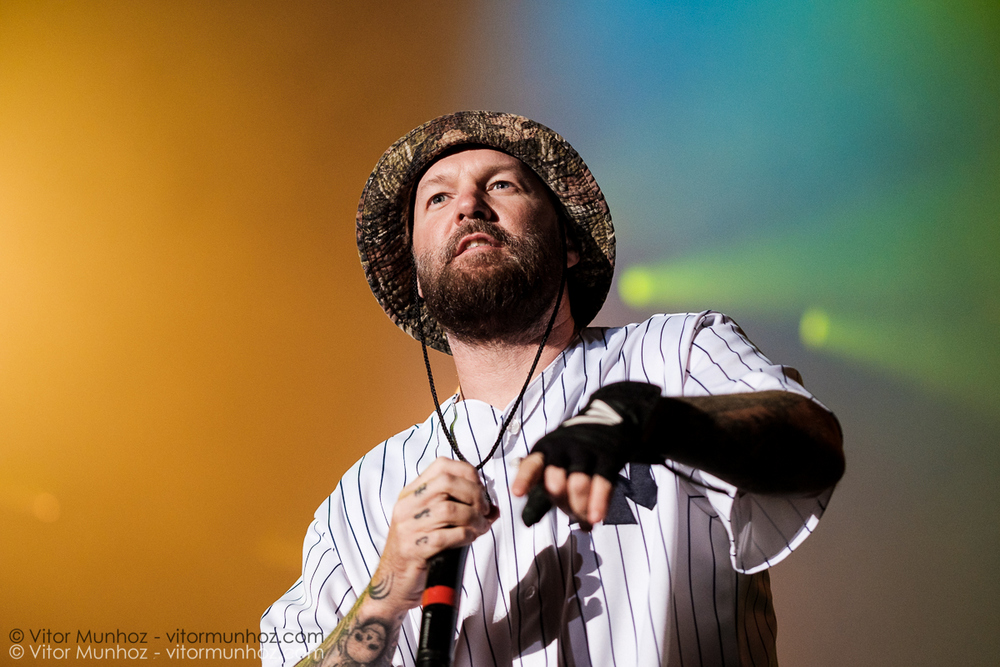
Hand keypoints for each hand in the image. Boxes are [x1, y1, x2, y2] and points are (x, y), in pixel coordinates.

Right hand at [372, 458, 497, 613]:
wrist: (392, 585)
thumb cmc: (417, 553)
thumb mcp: (433, 524)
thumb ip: (458, 510)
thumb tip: (493, 508)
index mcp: (411, 494)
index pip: (441, 465)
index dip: (467, 473)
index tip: (480, 489)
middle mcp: (406, 506)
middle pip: (446, 482)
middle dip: (474, 494)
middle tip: (484, 510)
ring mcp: (408, 527)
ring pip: (449, 509)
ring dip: (473, 518)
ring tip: (480, 527)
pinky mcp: (413, 549)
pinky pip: (446, 536)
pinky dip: (466, 535)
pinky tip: (470, 539)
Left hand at [511, 381, 661, 527]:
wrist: (611, 420)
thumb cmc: (575, 451)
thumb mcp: (554, 465)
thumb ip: (541, 494)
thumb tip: (527, 522)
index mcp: (544, 451)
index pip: (532, 465)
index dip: (524, 479)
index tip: (517, 493)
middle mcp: (562, 449)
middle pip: (555, 481)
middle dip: (560, 503)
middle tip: (570, 515)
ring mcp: (586, 451)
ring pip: (578, 484)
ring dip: (579, 508)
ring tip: (584, 520)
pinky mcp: (609, 455)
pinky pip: (603, 482)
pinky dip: (599, 502)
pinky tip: (596, 518)